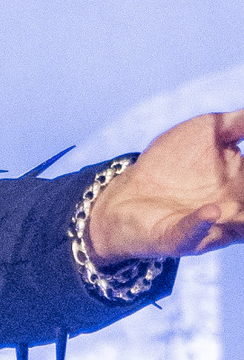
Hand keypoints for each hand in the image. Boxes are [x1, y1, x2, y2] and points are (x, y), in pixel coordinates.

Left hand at [87, 109, 243, 263]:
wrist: (126, 194)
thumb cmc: (171, 164)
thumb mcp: (205, 133)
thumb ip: (236, 122)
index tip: (243, 155)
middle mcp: (237, 209)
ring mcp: (210, 226)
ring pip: (241, 225)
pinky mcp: (180, 237)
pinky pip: (193, 233)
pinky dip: (201, 223)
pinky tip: (210, 210)